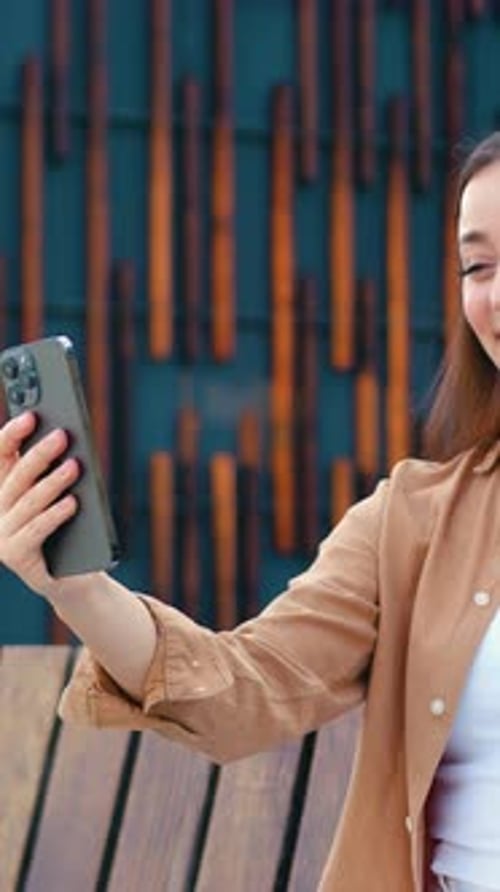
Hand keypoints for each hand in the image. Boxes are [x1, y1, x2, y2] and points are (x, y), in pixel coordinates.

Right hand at [0, 411, 79, 597]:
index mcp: (3, 487)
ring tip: (74, 467)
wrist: (72, 574)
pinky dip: (55, 514)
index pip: (0, 455)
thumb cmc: (68, 525)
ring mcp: (2, 534)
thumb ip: (55, 468)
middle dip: (39, 453)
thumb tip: (64, 437)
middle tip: (62, 436)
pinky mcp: (16, 555)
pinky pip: (36, 530)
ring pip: (29, 501)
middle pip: (16, 475)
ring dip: (53, 482)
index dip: (12, 434)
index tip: (31, 416)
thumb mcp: (60, 493)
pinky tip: (73, 502)